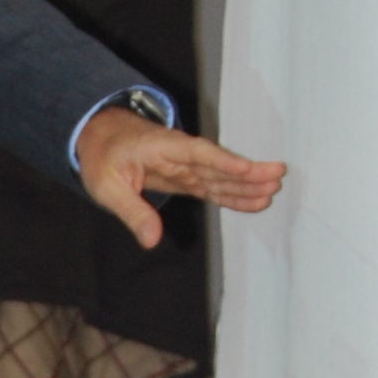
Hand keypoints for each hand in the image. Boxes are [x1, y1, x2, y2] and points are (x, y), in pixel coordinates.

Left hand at [77, 103, 285, 249]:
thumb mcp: (106, 186)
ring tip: (273, 190)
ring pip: (220, 176)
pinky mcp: (187, 178)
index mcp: (160, 148)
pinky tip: (255, 201)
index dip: (221, 160)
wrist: (101, 137)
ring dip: (246, 184)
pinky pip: (213, 186)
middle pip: (217, 164)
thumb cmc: (102, 157)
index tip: (246, 167)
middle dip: (247, 172)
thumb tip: (151, 240)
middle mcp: (179, 155)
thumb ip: (132, 211)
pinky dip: (233, 195)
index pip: (195, 153)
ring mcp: (185, 167)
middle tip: (277, 177)